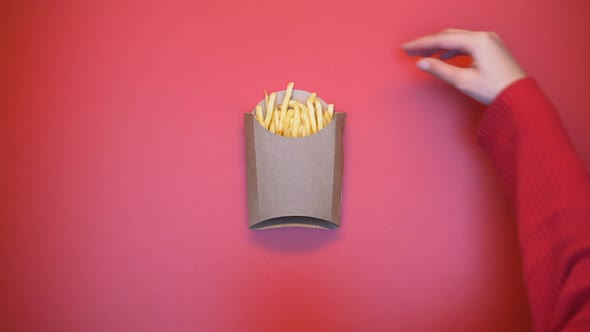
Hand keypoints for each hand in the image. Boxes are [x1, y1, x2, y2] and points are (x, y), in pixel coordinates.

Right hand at [403, 29, 526, 104]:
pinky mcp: (492, 48)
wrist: (519, 97)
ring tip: (424, 54)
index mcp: (477, 41)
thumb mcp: (463, 80)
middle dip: (429, 43)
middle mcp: (484, 36)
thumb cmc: (494, 89)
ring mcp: (489, 41)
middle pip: (449, 35)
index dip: (421, 44)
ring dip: (440, 45)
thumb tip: (421, 62)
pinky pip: (467, 43)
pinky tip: (444, 56)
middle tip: (411, 50)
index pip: (442, 39)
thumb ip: (440, 69)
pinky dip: (453, 48)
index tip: (406, 48)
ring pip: (458, 38)